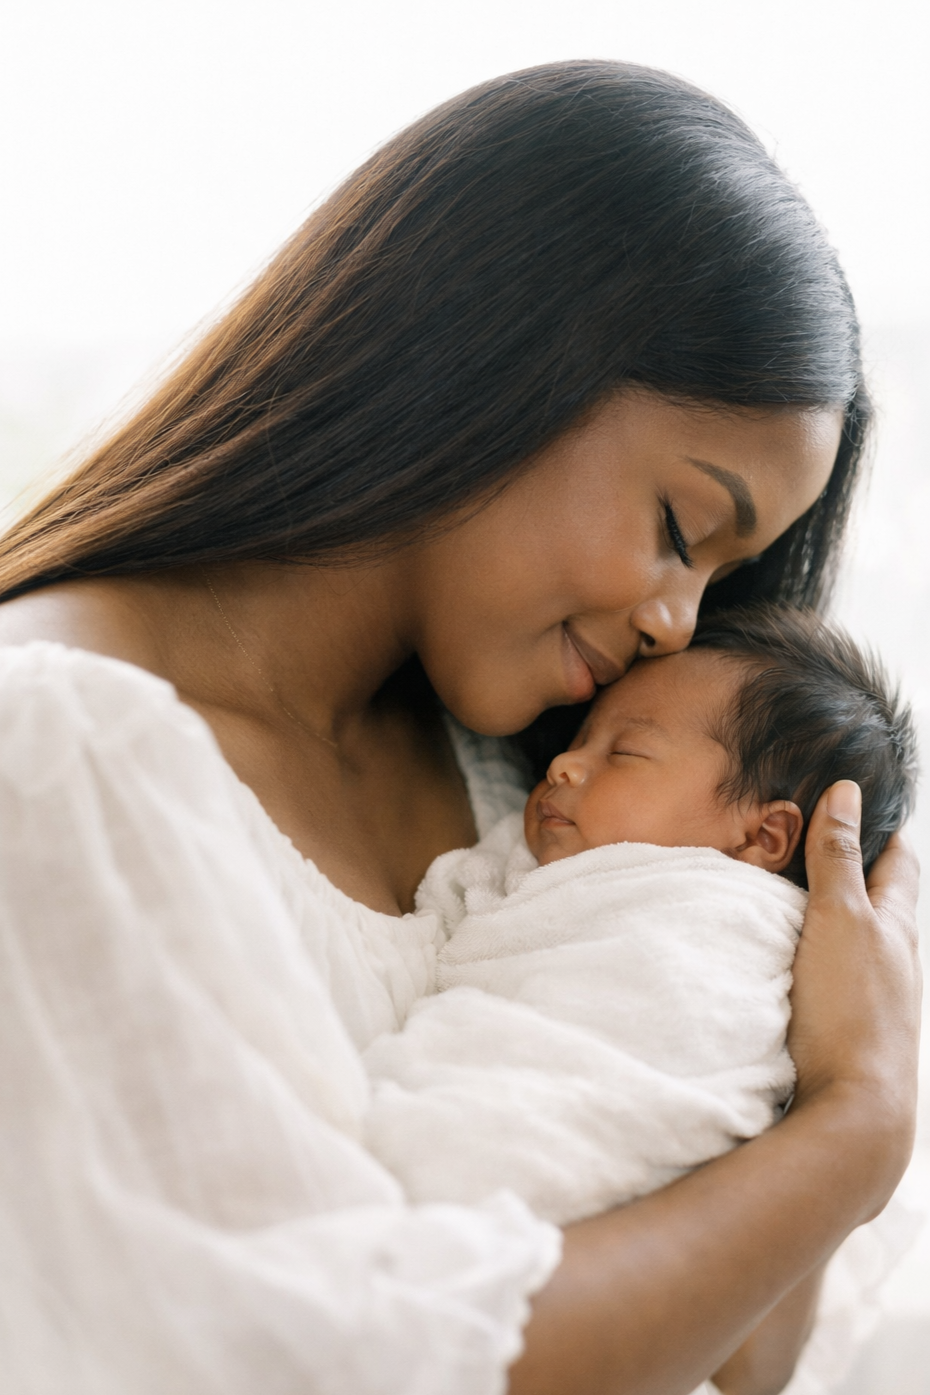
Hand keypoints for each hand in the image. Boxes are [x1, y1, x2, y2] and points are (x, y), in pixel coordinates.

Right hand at [788, 780, 920, 1208]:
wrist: (854, 1110)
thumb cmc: (852, 1008)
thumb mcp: (840, 917)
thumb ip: (838, 857)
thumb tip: (847, 793)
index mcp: (898, 925)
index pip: (898, 862)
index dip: (880, 829)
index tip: (858, 802)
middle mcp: (895, 960)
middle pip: (882, 901)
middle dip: (857, 870)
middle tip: (818, 841)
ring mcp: (874, 997)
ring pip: (858, 942)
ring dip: (834, 916)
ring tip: (796, 896)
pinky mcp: (847, 1027)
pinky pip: (835, 976)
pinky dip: (818, 956)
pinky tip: (792, 961)